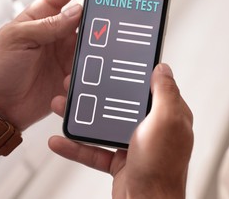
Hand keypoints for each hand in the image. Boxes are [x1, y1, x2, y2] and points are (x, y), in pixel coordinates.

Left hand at [0, 0, 115, 129]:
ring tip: (83, 63)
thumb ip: (47, 25)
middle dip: (101, 17)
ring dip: (93, 52)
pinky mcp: (71, 75)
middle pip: (87, 16)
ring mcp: (66, 54)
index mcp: (42, 16)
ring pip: (92, 45)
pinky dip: (87, 75)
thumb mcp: (17, 39)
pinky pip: (88, 71)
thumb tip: (78, 11)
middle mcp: (58, 32)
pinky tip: (73, 82)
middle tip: (112, 22)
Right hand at [49, 64, 193, 197]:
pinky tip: (61, 139)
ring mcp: (134, 145)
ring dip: (81, 117)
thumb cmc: (161, 168)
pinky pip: (94, 150)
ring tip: (61, 106)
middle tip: (78, 83)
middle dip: (97, 93)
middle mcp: (151, 128)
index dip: (132, 73)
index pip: (149, 86)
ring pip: (103, 124)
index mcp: (167, 115)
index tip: (114, 62)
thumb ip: (165, 93)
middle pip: (120, 103)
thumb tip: (162, 68)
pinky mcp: (119, 161)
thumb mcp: (166, 121)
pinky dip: (76, 146)